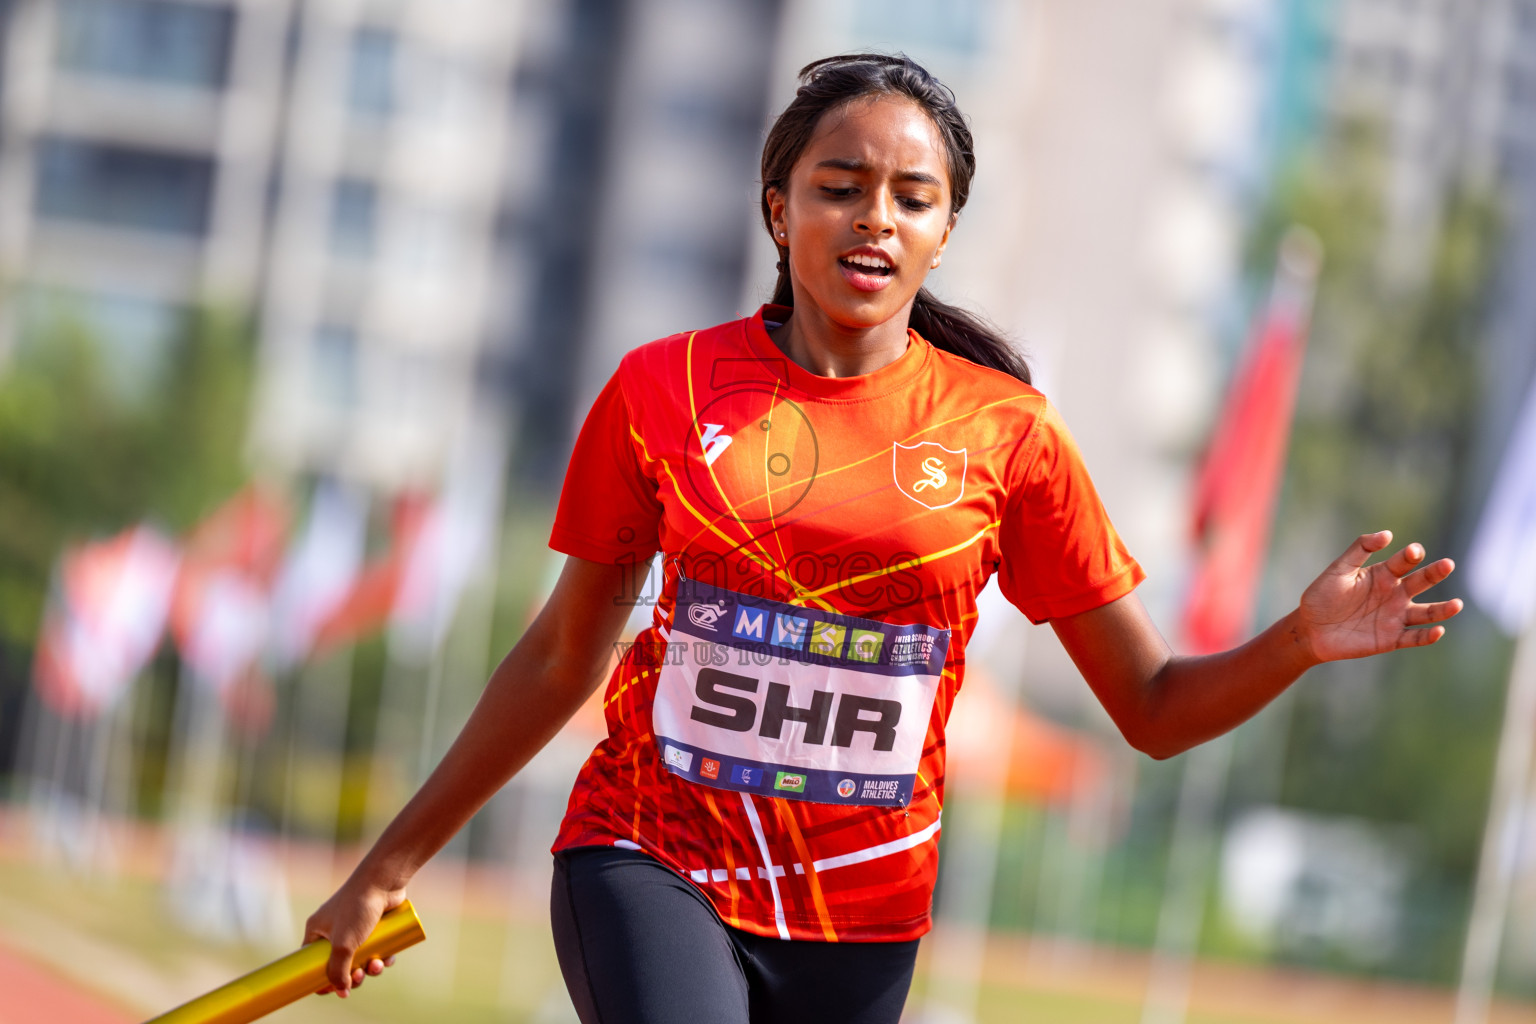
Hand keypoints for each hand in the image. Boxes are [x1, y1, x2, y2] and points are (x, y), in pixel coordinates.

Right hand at [304, 877, 405, 996]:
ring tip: (378, 966)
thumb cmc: (358, 908)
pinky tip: (388, 959)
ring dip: (369, 967)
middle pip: (340, 961)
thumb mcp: (343, 945)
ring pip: (360, 956)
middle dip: (351, 974)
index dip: (321, 978)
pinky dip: (381, 956)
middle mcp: (334, 927)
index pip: (311, 961)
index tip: (334, 990)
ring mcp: (355, 925)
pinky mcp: (375, 923)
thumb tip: (342, 990)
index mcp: (317, 930)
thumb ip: (338, 970)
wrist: (384, 880)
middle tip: (360, 977)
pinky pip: (376, 947)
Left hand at [1295, 530, 1461, 664]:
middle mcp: (1395, 594)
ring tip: (1457, 604)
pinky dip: (1428, 636)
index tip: (1414, 551)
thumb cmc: (1322, 596)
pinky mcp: (1392, 639)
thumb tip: (1387, 534)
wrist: (1311, 629)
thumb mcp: (1338, 570)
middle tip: (1447, 564)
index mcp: (1383, 575)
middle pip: (1420, 582)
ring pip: (1426, 612)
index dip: (1409, 556)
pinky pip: (1415, 638)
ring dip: (1442, 610)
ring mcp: (1395, 617)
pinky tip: (1438, 631)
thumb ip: (1359, 550)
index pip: (1402, 562)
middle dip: (1434, 574)